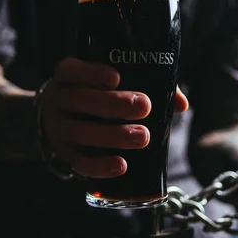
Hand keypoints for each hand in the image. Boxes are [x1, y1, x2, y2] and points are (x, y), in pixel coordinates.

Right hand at [40, 58, 187, 177]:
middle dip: (113, 103)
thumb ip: (145, 85)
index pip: (70, 70)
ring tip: (143, 136)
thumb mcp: (108, 86)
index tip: (116, 77)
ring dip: (113, 135)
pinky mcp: (66, 155)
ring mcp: (59, 130)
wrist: (60, 124)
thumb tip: (180, 104)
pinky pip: (81, 163)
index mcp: (68, 77)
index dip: (90, 73)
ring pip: (81, 132)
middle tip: (144, 106)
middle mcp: (58, 101)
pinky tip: (122, 166)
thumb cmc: (96, 97)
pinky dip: (101, 166)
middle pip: (78, 100)